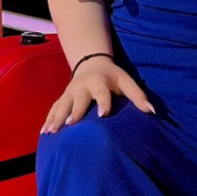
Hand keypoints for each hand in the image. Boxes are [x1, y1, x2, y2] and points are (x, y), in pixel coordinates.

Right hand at [41, 56, 156, 133]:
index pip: (102, 93)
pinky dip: (49, 119)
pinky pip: (54, 108)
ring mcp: (70, 92)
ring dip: (57, 118)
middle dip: (74, 111)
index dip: (103, 102)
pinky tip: (44, 132)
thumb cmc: (112, 76)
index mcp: (100, 82)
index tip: (103, 114)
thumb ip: (139, 96)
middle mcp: (83, 87)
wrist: (91, 63)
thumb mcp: (126, 81)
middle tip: (70, 124)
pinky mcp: (63, 97)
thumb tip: (153, 112)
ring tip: (52, 132)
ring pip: (62, 105)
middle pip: (78, 99)